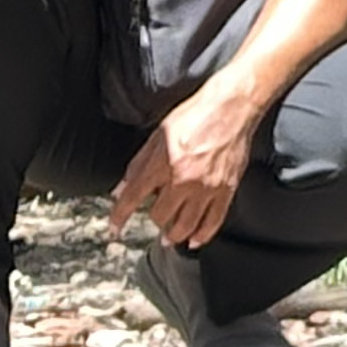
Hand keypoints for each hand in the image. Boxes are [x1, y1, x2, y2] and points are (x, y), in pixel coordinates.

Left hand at [109, 72, 263, 251]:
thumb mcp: (157, 135)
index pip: (132, 198)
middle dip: (154, 220)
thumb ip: (138, 165)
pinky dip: (201, 235)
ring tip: (169, 237)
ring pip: (185, 226)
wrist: (231, 107)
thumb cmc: (195, 115)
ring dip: (173, 236)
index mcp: (162, 163)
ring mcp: (206, 187)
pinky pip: (213, 222)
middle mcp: (183, 179)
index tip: (114, 228)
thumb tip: (120, 189)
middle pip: (160, 217)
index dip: (119, 217)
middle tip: (155, 217)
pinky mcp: (226, 190)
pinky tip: (194, 239)